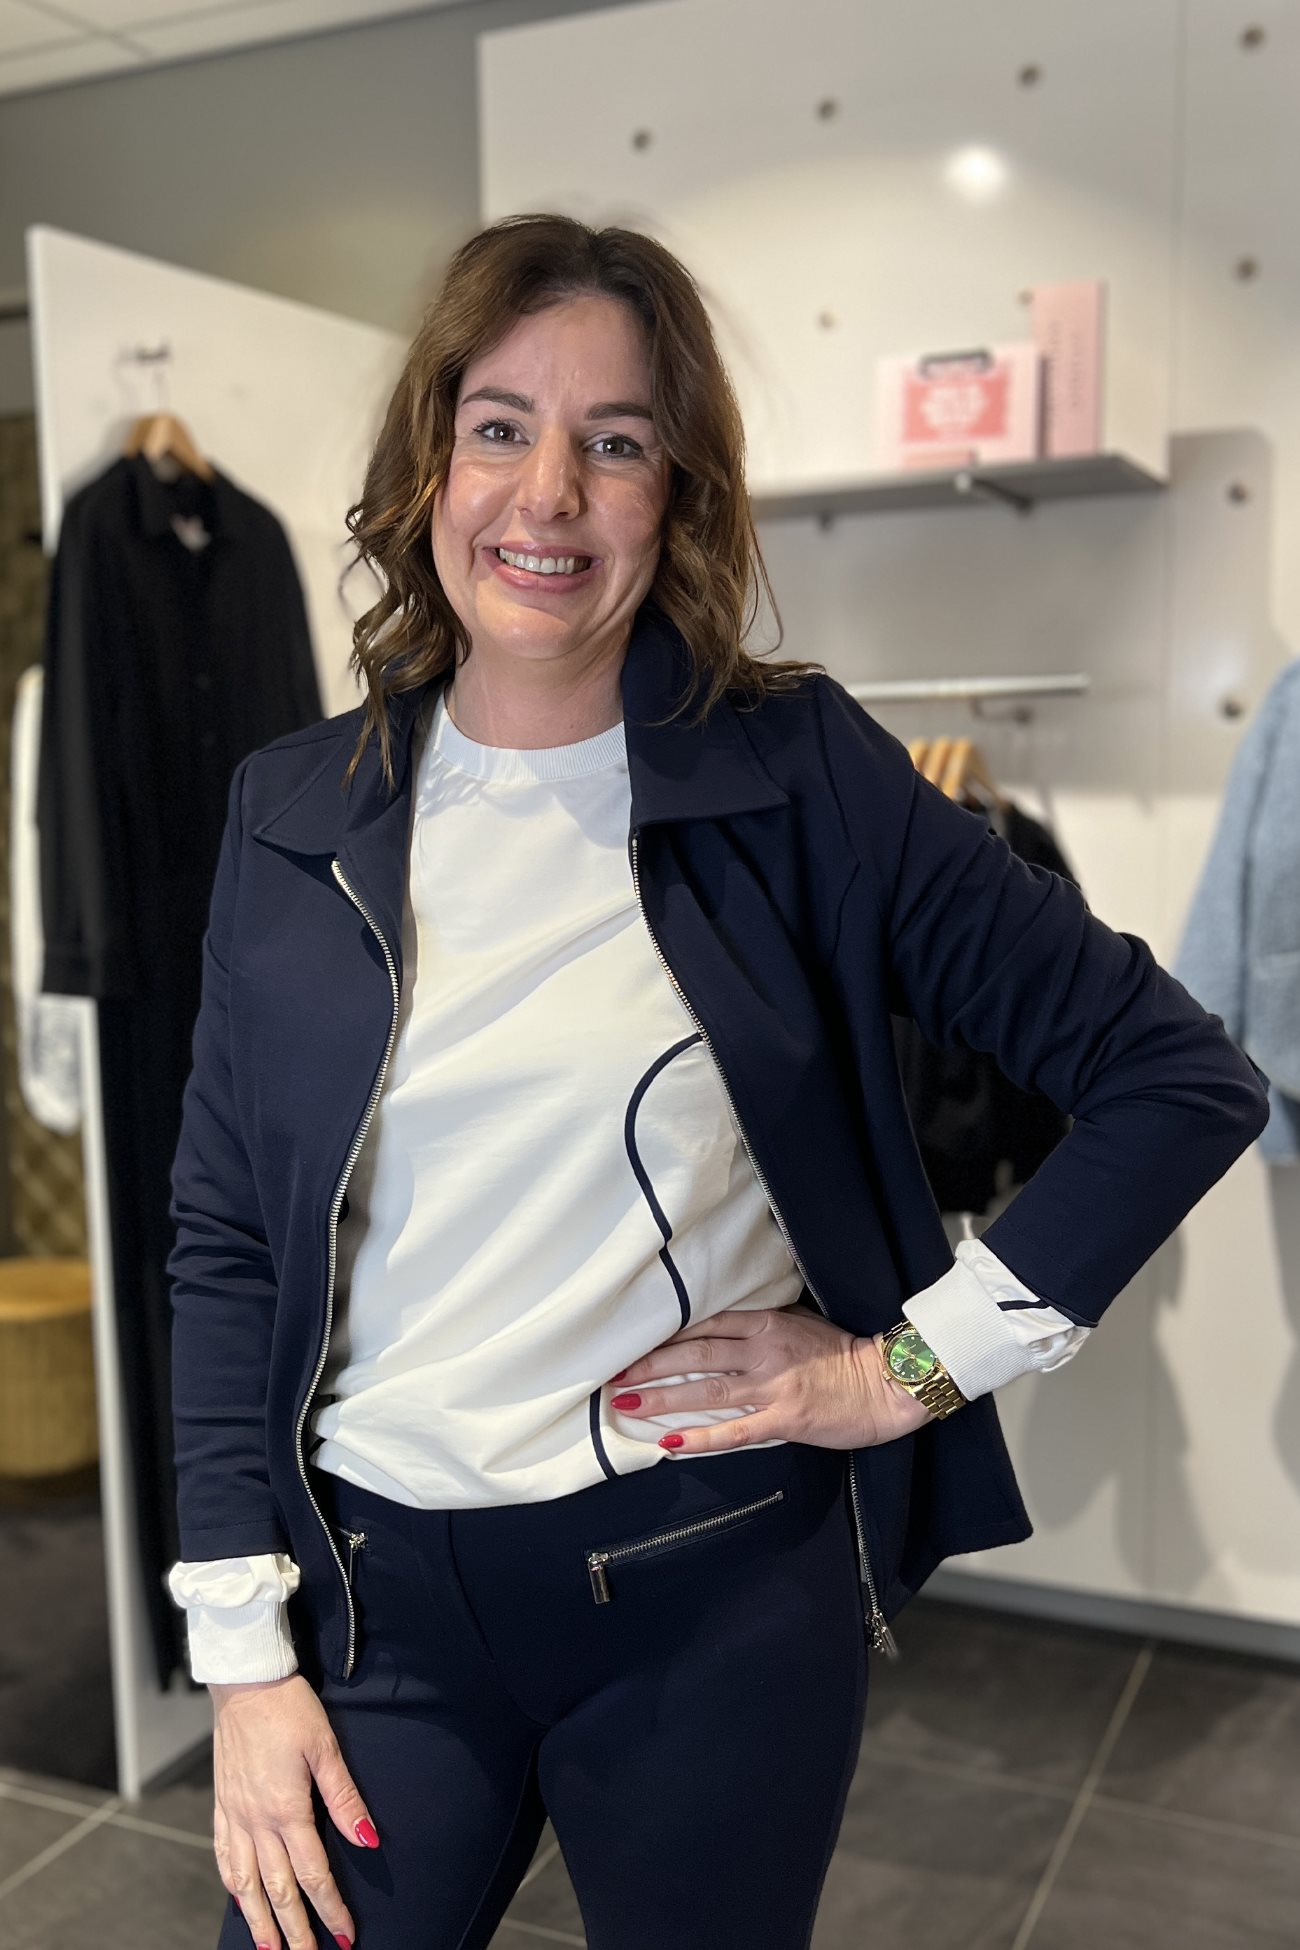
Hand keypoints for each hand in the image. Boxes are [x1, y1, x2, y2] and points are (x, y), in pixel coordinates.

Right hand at [210, 1672, 376, 1949]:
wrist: (245, 1682)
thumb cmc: (289, 1708)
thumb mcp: (326, 1748)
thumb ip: (346, 1798)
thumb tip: (369, 1839)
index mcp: (286, 1810)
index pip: (313, 1875)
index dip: (330, 1909)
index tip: (344, 1936)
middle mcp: (256, 1821)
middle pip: (277, 1890)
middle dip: (295, 1931)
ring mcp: (234, 1815)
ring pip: (244, 1883)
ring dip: (258, 1920)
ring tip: (269, 1949)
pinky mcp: (221, 1804)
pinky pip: (223, 1856)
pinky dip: (232, 1885)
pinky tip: (239, 1898)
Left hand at [606, 1303, 935, 1455]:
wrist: (886, 1384)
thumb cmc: (843, 1353)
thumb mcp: (800, 1322)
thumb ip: (761, 1323)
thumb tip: (720, 1324)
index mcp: (766, 1324)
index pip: (704, 1324)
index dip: (665, 1334)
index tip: (633, 1341)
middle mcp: (763, 1352)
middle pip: (695, 1355)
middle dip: (651, 1364)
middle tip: (615, 1373)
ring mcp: (772, 1387)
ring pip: (706, 1391)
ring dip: (663, 1397)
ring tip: (628, 1402)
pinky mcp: (784, 1420)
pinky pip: (735, 1432)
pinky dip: (702, 1438)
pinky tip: (672, 1442)